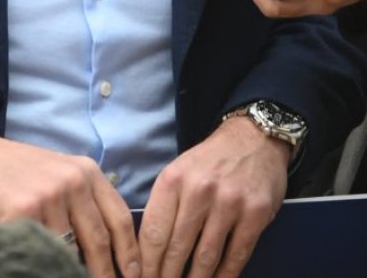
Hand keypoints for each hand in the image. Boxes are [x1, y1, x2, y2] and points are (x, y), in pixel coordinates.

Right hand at [0, 126, 140, 277]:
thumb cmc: (18, 172)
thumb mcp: (60, 174)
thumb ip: (85, 202)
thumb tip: (110, 250)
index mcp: (86, 171)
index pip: (120, 219)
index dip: (131, 254)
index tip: (136, 277)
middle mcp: (72, 180)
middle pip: (99, 242)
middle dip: (106, 275)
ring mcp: (48, 196)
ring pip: (69, 253)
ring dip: (68, 271)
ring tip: (64, 272)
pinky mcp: (22, 213)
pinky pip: (40, 252)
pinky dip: (42, 264)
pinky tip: (38, 265)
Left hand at [138, 116, 287, 277]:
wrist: (253, 138)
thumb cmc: (209, 161)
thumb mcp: (179, 171)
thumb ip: (165, 205)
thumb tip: (148, 250)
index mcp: (173, 179)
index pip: (153, 231)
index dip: (146, 264)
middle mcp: (199, 190)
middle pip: (177, 248)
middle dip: (167, 277)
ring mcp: (229, 203)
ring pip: (206, 257)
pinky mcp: (255, 214)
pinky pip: (236, 255)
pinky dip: (225, 276)